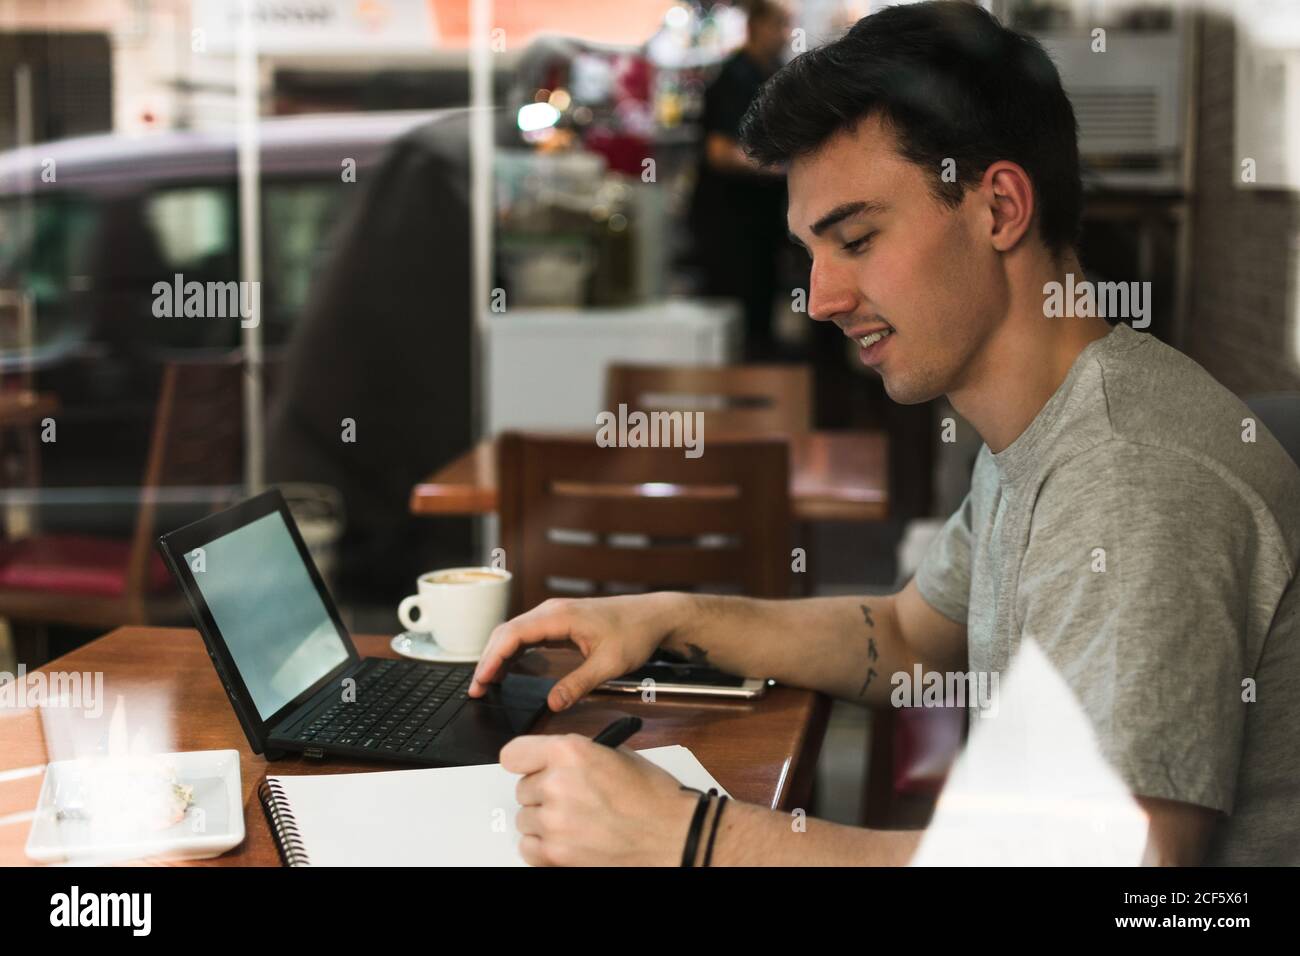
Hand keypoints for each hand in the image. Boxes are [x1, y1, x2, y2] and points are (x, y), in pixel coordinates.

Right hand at [469, 594, 683, 711]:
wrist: (654, 615)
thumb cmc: (635, 632)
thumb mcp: (610, 664)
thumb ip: (579, 683)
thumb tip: (552, 703)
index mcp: (560, 616)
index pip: (513, 634)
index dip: (492, 658)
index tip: (481, 680)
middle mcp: (552, 611)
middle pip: (506, 632)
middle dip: (487, 660)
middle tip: (475, 690)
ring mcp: (555, 616)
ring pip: (514, 633)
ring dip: (497, 656)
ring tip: (485, 684)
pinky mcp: (560, 623)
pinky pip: (527, 635)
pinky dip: (512, 652)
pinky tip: (506, 670)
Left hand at [502, 733, 699, 865]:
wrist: (674, 836)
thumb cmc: (654, 797)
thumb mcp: (615, 754)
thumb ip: (576, 754)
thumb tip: (550, 761)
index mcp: (570, 752)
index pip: (514, 754)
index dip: (525, 761)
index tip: (530, 767)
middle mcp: (556, 784)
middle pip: (522, 789)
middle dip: (542, 793)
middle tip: (571, 798)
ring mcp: (554, 822)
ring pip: (525, 819)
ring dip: (544, 820)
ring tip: (577, 820)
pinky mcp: (556, 855)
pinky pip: (528, 847)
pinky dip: (544, 846)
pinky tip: (569, 839)